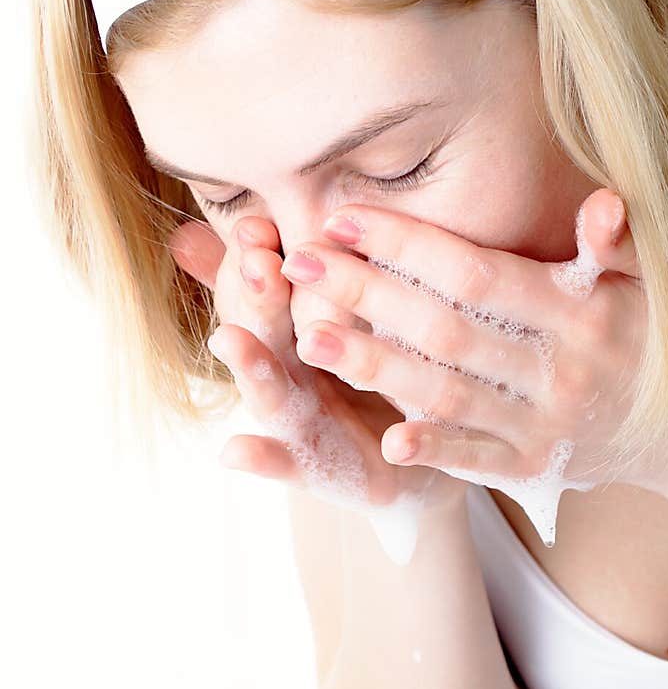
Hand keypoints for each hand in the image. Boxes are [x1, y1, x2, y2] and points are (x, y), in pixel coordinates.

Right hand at [166, 214, 467, 516]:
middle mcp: (291, 379)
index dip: (253, 259)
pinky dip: (263, 462)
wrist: (418, 469)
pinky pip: (289, 469)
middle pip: (265, 331)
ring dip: (250, 367)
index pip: (262, 289)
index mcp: (296, 336)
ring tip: (229, 339)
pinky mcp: (323, 476)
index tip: (256, 224)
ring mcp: (300, 430)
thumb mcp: (345, 323)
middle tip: (255, 259)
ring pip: (270, 394)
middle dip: (256, 297)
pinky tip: (234, 450)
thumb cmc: (377, 386)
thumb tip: (245, 211)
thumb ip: (312, 277)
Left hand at [280, 188, 647, 492]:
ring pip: (449, 394)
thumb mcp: (659, 281)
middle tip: (302, 266)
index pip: (478, 275)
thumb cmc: (667, 336)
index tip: (346, 218)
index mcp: (582, 313)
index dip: (409, 245)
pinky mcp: (538, 469)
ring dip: (376, 367)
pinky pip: (479, 461)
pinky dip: (436, 451)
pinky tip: (385, 437)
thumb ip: (622, 245)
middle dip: (370, 295)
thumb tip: (602, 203)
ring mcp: (546, 426)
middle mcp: (560, 371)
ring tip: (310, 336)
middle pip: (447, 331)